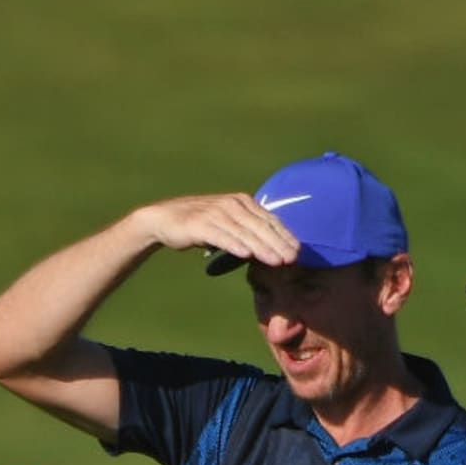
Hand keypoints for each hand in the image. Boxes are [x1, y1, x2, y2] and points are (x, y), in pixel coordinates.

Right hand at [133, 193, 299, 266]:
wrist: (166, 219)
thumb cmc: (202, 225)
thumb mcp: (230, 225)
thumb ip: (249, 231)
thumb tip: (275, 248)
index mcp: (242, 202)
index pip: (269, 220)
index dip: (285, 236)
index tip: (299, 252)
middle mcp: (232, 204)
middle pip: (260, 226)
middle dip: (279, 244)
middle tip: (294, 260)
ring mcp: (216, 212)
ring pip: (244, 233)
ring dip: (262, 247)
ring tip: (277, 262)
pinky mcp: (200, 223)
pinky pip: (221, 236)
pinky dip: (234, 245)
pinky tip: (247, 255)